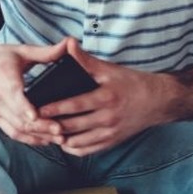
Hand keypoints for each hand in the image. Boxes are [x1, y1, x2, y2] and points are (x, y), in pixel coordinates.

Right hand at [0, 39, 66, 145]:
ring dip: (37, 136)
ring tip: (58, 139)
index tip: (37, 115)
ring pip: (16, 129)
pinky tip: (46, 140)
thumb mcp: (22, 51)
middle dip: (40, 126)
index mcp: (3, 79)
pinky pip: (13, 133)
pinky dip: (29, 139)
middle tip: (61, 131)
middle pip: (18, 117)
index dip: (24, 107)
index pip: (13, 96)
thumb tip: (70, 44)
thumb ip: (47, 52)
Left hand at [39, 38, 181, 155]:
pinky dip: (71, 148)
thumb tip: (68, 43)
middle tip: (33, 123)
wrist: (159, 101)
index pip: (76, 105)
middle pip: (73, 127)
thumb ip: (85, 60)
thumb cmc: (131, 82)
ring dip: (59, 139)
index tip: (37, 109)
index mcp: (106, 97)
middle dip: (51, 126)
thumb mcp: (108, 69)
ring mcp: (111, 133)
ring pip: (78, 143)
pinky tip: (61, 141)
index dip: (55, 108)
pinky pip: (87, 150)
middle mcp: (108, 118)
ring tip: (44, 131)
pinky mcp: (112, 142)